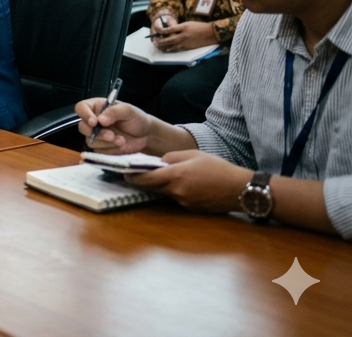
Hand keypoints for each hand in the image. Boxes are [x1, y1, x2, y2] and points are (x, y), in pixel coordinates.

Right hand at [76, 98, 153, 152]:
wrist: (146, 136)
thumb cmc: (136, 119)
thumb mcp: (127, 111)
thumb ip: (114, 112)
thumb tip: (100, 120)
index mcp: (96, 108)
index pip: (81, 108)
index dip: (84, 114)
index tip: (94, 122)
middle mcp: (93, 121)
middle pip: (82, 127)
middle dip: (97, 133)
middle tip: (111, 135)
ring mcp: (95, 136)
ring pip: (89, 141)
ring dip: (105, 143)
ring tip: (121, 140)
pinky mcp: (101, 148)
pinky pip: (98, 152)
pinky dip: (109, 150)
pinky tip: (120, 145)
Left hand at [124, 150, 250, 211]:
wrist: (240, 189)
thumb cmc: (218, 168)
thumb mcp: (193, 155)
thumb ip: (172, 158)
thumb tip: (158, 163)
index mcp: (176, 176)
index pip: (146, 178)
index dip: (133, 176)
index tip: (124, 172)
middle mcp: (177, 192)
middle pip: (151, 188)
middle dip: (142, 181)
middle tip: (134, 174)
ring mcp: (183, 202)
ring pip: (163, 194)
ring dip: (157, 186)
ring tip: (156, 176)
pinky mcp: (191, 208)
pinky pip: (175, 199)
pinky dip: (171, 191)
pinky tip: (178, 184)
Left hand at [151, 20, 215, 51]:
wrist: (210, 34)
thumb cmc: (199, 26)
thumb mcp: (188, 23)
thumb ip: (178, 27)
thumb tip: (170, 29)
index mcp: (183, 28)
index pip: (169, 30)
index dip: (162, 31)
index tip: (157, 32)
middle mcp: (183, 36)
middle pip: (169, 39)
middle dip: (161, 41)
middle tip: (154, 41)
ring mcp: (185, 42)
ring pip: (172, 45)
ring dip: (164, 46)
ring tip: (158, 46)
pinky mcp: (188, 47)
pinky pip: (177, 49)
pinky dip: (171, 49)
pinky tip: (167, 49)